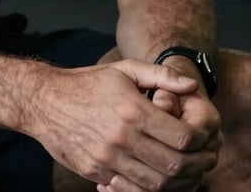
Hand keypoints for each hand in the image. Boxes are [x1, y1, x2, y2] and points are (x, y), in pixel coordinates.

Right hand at [25, 59, 219, 190]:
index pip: (181, 137)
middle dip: (197, 166)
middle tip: (206, 160)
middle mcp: (121, 137)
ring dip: (177, 182)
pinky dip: (149, 188)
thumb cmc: (87, 82)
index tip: (206, 138)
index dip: (200, 142)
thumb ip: (160, 75)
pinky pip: (131, 189)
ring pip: (156, 184)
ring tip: (187, 171)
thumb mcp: (123, 69)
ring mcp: (107, 158)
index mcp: (132, 110)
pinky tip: (158, 178)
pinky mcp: (96, 171)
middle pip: (174, 166)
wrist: (44, 101)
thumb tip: (192, 85)